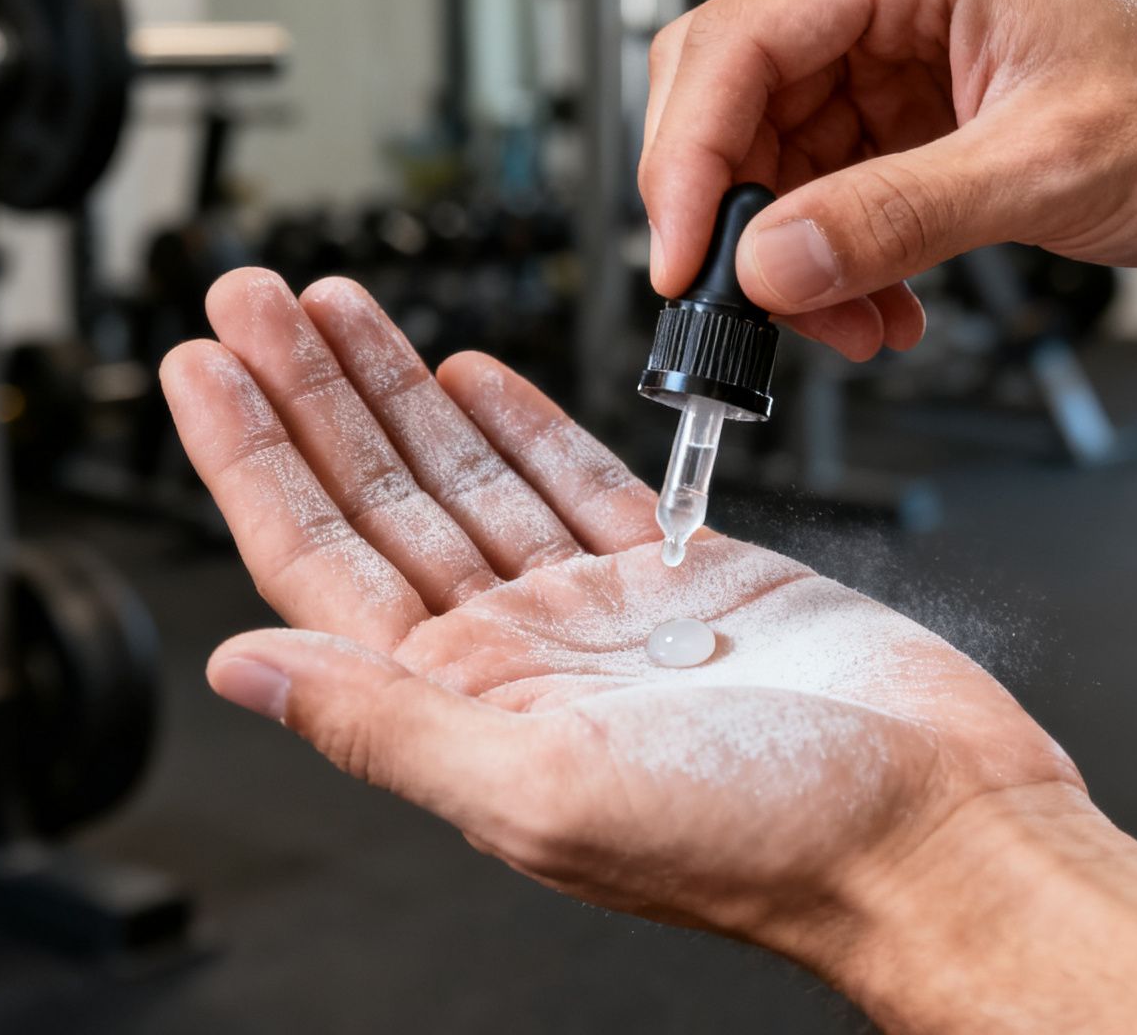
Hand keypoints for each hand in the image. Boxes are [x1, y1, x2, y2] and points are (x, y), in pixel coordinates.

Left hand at [160, 268, 1080, 950]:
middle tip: (252, 296)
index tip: (201, 369)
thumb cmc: (771, 840)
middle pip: (385, 498)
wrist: (935, 824)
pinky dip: (526, 422)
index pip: (322, 563)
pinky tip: (476, 376)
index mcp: (473, 707)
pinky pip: (579, 481)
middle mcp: (523, 656)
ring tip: (338, 310)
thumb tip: (239, 670)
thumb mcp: (545, 790)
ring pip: (473, 476)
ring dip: (402, 388)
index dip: (254, 459)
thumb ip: (384, 724)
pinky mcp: (689, 575)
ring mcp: (603, 612)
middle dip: (314, 393)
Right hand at [641, 0, 1136, 359]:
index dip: (690, 160)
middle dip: (737, 213)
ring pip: (785, 153)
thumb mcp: (1043, 171)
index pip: (740, 41)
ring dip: (796, 253)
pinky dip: (844, 255)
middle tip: (750, 308)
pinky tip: (880, 309)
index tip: (681, 260)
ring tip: (848, 325)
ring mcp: (913, 51)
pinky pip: (842, 184)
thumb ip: (891, 217)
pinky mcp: (933, 112)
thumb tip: (766, 263)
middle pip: (743, 93)